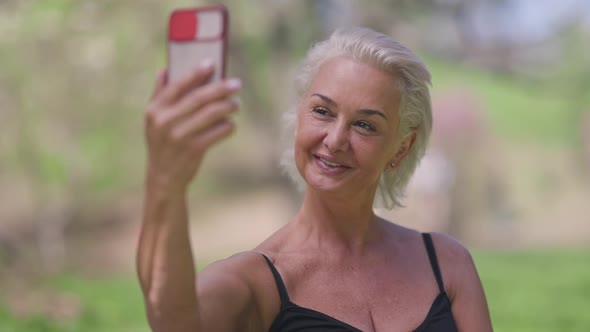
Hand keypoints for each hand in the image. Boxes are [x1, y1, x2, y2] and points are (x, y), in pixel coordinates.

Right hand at [144, 63, 240, 194]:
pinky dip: (228, 126)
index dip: (195, 73)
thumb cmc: (162, 143)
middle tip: (236, 84)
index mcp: (154, 110)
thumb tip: (165, 69)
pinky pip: (218, 131)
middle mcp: (165, 122)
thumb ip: (159, 95)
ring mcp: (180, 136)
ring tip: (236, 104)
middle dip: (221, 88)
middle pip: (199, 98)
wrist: (164, 177)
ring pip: (212, 113)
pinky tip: (230, 124)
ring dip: (228, 106)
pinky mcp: (194, 149)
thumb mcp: (153, 121)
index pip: (177, 85)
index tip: (211, 63)